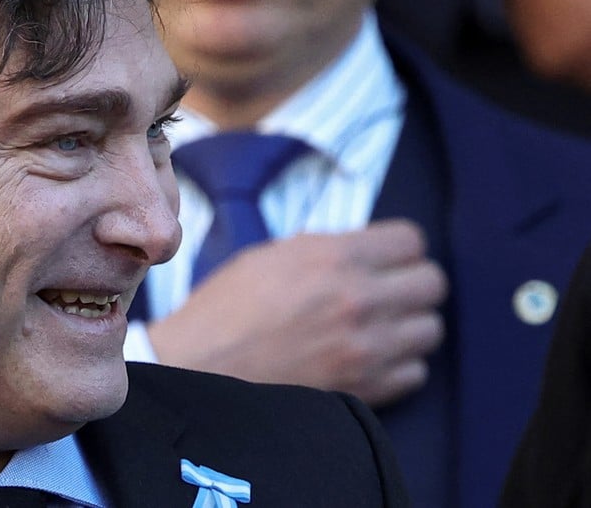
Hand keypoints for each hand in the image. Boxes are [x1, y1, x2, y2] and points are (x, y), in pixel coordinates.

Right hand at [147, 219, 446, 406]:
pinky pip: (415, 373)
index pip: (411, 240)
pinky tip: (369, 359)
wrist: (198, 370)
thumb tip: (362, 252)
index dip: (399, 248)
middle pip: (432, 283)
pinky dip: (399, 365)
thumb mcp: (268, 257)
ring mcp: (366, 350)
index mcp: (333, 258)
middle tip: (386, 292)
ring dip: (408, 326)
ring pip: (430, 329)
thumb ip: (324, 250)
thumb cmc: (224, 311)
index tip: (386, 258)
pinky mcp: (364, 390)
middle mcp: (359, 300)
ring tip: (378, 328)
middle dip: (411, 283)